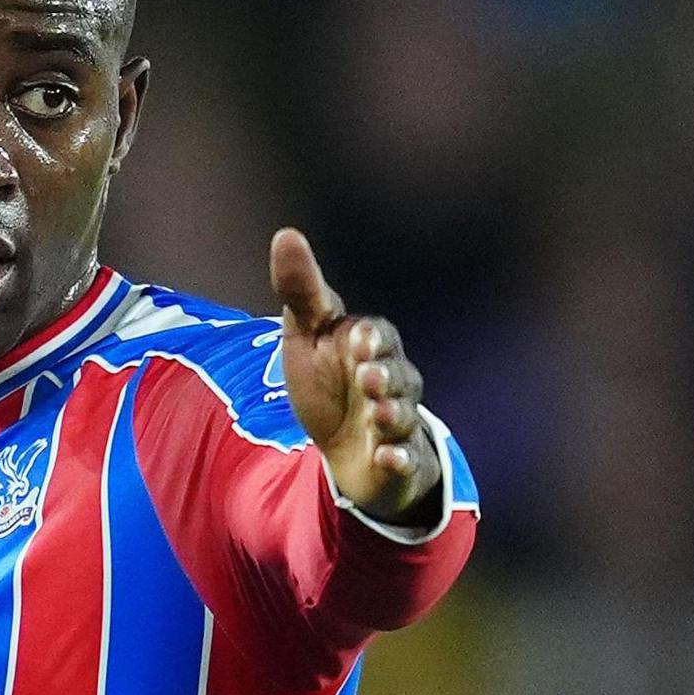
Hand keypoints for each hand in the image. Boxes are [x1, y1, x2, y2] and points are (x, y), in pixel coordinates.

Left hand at [270, 227, 440, 523]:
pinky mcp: (399, 460)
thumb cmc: (326, 378)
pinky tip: (388, 458)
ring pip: (402, 416)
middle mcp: (391, 381)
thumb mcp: (306, 333)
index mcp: (370, 346)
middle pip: (398, 376)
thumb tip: (286, 234)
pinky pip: (406, 460)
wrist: (340, 444)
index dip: (372, 338)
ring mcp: (398, 422)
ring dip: (391, 414)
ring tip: (377, 414)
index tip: (359, 338)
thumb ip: (302, 290)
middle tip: (368, 376)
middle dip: (385, 375)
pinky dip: (399, 459)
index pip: (378, 335)